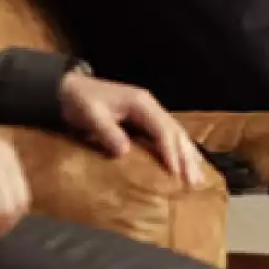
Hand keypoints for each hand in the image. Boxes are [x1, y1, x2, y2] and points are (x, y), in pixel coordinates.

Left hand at [58, 71, 205, 186]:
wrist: (70, 87)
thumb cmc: (80, 101)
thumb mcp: (91, 115)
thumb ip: (107, 132)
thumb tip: (125, 152)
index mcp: (141, 103)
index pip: (162, 130)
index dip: (170, 152)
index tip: (176, 174)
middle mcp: (150, 106)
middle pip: (175, 132)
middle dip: (187, 157)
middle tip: (195, 181)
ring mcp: (149, 111)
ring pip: (176, 133)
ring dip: (188, 154)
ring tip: (198, 176)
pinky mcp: (145, 119)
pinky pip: (167, 135)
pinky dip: (179, 149)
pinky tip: (186, 162)